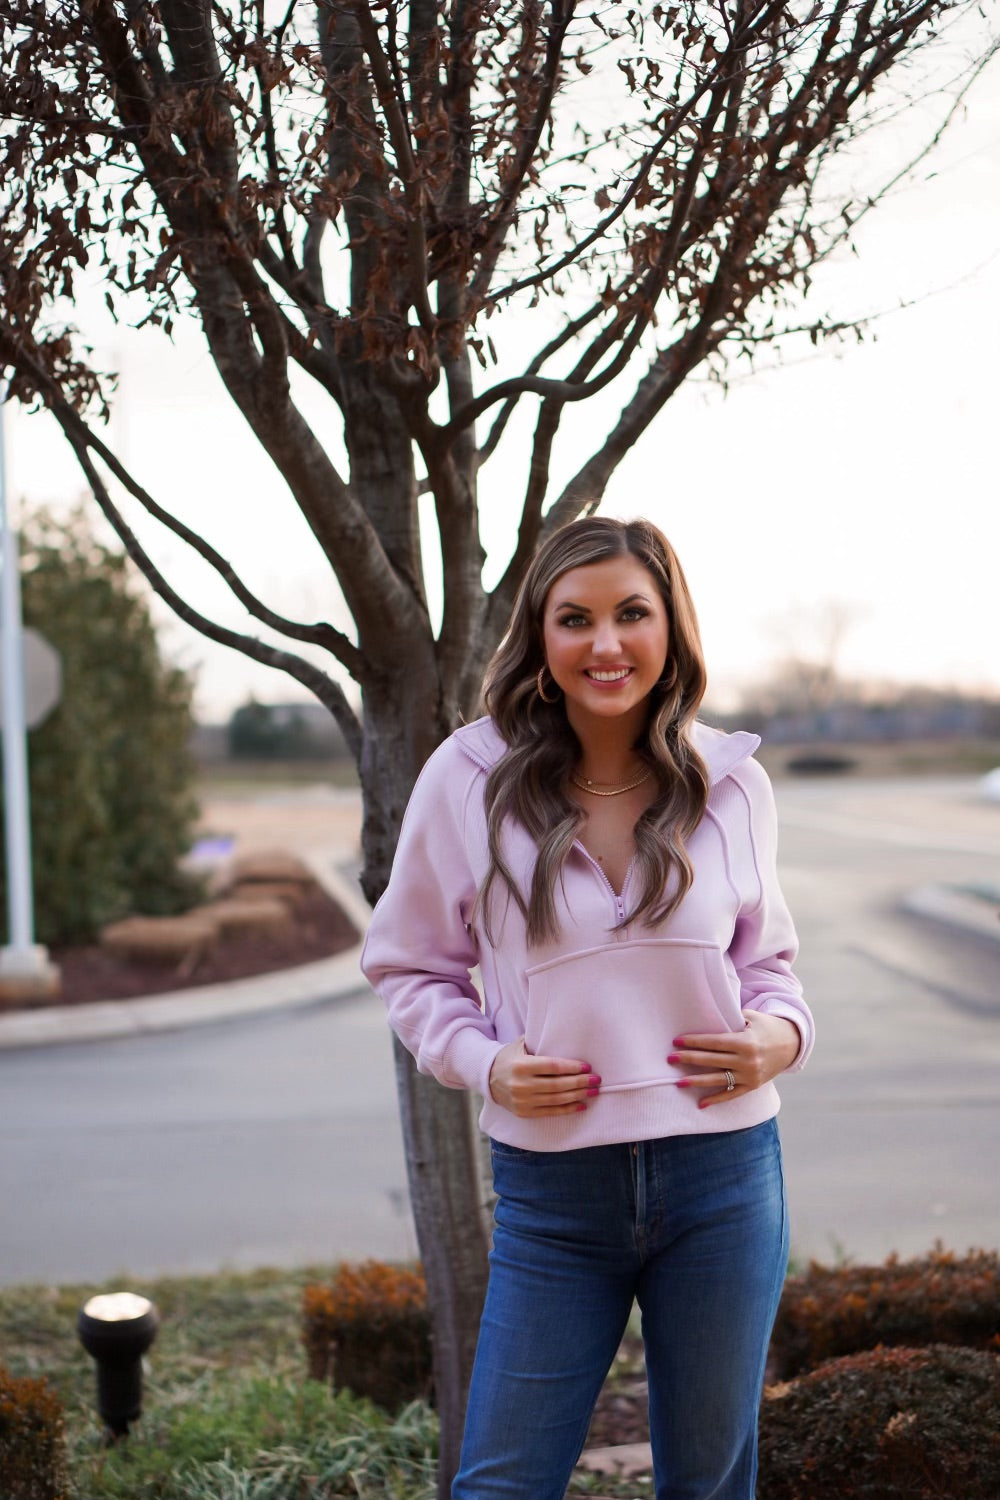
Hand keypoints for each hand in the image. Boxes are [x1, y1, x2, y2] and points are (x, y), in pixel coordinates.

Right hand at [488, 1038, 599, 1117]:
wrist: (488, 1078)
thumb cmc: (510, 1058)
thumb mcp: (520, 1045)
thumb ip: (538, 1040)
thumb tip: (565, 1031)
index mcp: (521, 1065)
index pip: (553, 1067)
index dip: (572, 1067)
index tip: (587, 1067)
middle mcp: (521, 1084)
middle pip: (557, 1084)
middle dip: (580, 1082)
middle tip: (596, 1080)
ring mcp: (523, 1101)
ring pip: (556, 1099)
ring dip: (578, 1096)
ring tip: (593, 1092)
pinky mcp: (524, 1112)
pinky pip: (550, 1112)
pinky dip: (567, 1109)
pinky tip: (581, 1105)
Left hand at [667, 1011, 800, 1110]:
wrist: (792, 1045)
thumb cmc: (766, 1027)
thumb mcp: (752, 1017)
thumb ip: (731, 1018)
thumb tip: (708, 1014)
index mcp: (745, 1041)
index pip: (714, 1042)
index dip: (695, 1042)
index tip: (677, 1041)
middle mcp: (747, 1060)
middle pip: (712, 1060)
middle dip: (689, 1059)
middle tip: (669, 1058)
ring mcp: (750, 1075)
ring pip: (718, 1079)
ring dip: (697, 1081)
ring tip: (678, 1082)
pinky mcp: (752, 1086)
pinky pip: (731, 1094)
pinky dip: (717, 1099)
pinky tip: (701, 1103)